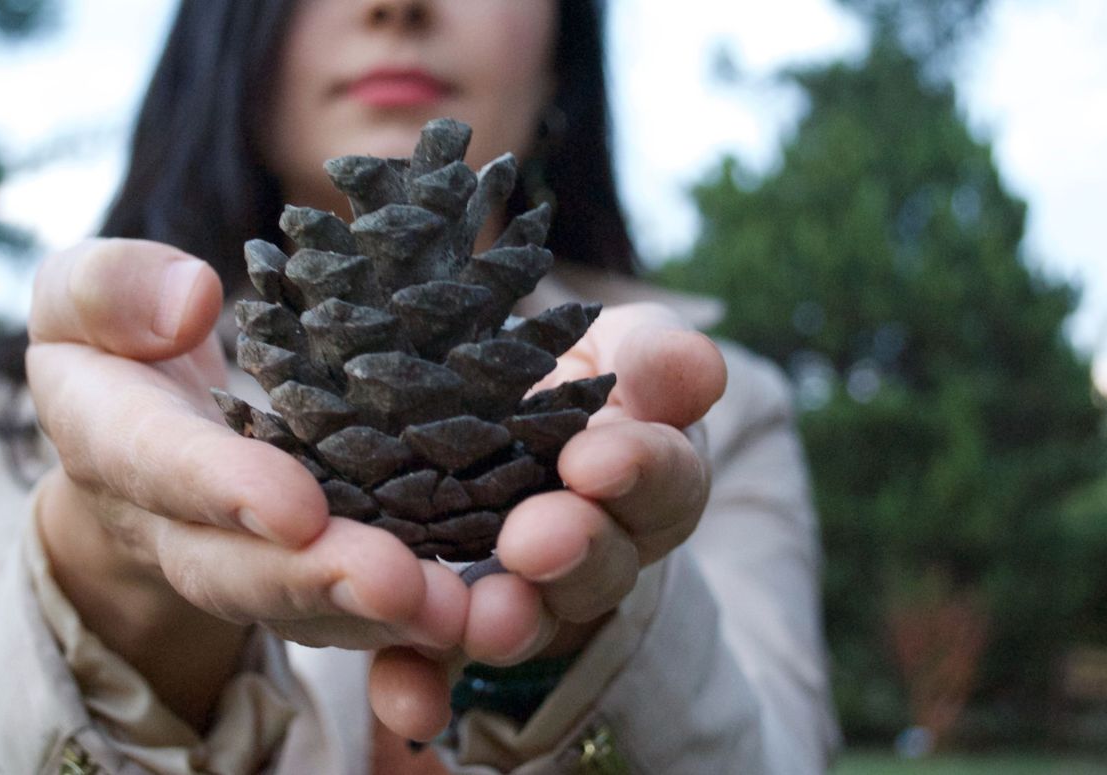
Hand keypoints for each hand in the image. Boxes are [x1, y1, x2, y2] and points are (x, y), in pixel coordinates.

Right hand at [25, 239, 466, 725]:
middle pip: (236, 570)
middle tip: (398, 587)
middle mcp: (170, 525)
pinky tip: (481, 619)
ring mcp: (239, 562)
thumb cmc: (116, 339)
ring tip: (458, 616)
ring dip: (379, 620)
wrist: (135, 425)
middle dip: (317, 582)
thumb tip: (193, 300)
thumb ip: (112, 288)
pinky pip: (351, 615)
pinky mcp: (303, 576)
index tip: (294, 507)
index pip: (159, 465)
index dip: (224, 491)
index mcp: (108, 438)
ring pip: (303, 610)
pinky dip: (410, 628)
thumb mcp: (80, 292)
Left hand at [369, 302, 727, 739]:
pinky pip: (434, 666)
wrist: (467, 401)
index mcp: (646, 482)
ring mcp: (523, 597)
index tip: (594, 459)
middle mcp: (594, 553)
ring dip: (506, 623)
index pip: (664, 481)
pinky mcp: (444, 627)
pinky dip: (421, 688)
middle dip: (573, 553)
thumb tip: (700, 367)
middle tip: (533, 541)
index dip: (638, 471)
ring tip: (480, 616)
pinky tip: (405, 701)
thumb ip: (653, 357)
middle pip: (600, 567)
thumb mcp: (615, 348)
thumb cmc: (562, 369)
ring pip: (525, 621)